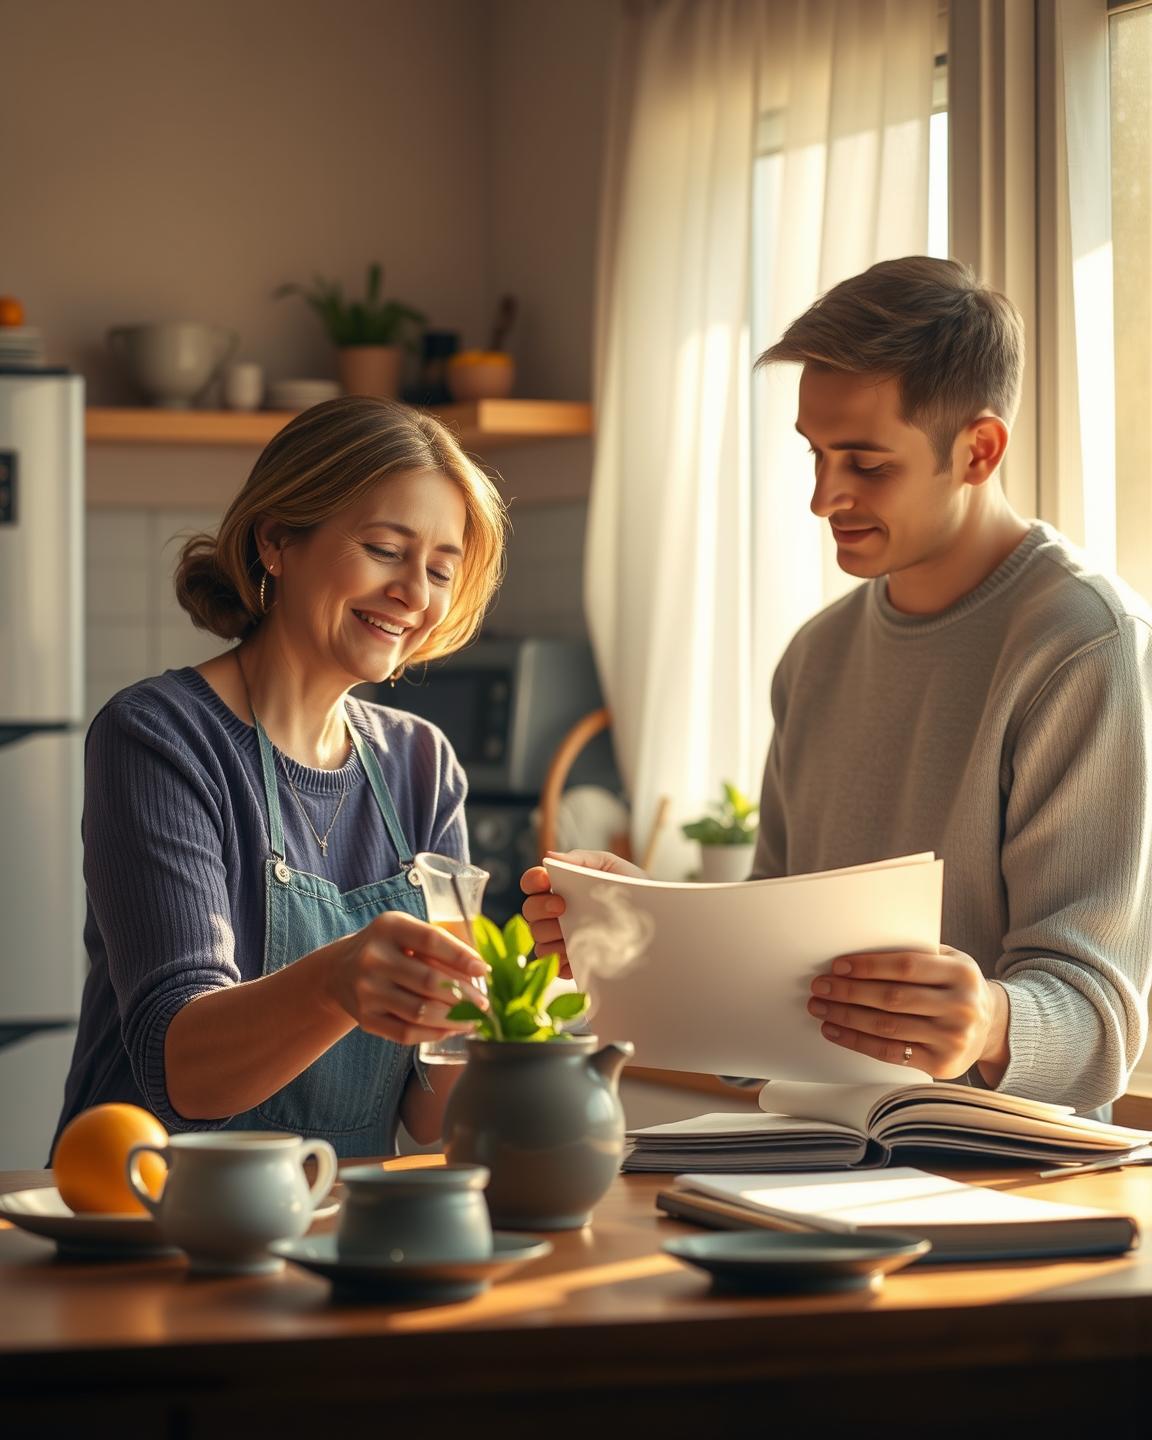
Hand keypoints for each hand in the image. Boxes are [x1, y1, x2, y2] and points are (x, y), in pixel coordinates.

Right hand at [323, 911, 489, 1046]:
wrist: (339, 971)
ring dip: (455, 1019)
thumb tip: (479, 970)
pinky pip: (406, 1032)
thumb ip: (438, 944)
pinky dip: (434, 1033)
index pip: (431, 940)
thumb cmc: (387, 948)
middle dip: (465, 996)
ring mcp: (367, 991)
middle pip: (430, 981)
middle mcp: (373, 958)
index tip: (483, 969)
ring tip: (473, 1019)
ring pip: (421, 1012)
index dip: (461, 956)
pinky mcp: (365, 1018)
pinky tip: (451, 1029)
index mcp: (388, 927)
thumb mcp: (405, 932)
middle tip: (484, 1003)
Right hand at [521, 849, 646, 977]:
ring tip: (576, 932)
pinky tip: (579, 955)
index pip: (532, 883)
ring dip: (550, 935)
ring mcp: (560, 938)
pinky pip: (552, 965)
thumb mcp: (612, 867)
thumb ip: (582, 860)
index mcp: (560, 886)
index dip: (532, 881)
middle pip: (529, 912)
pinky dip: (560, 961)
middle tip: (562, 906)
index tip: (546, 880)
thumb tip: (550, 856)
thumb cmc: (633, 889)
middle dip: (540, 908)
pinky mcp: (569, 963)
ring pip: (537, 939)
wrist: (658, 919)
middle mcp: (554, 913)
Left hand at [806, 945, 1009, 1080]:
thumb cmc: (956, 987)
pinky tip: (836, 1030)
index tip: (839, 966)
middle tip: (820, 986)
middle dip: (849, 992)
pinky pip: (890, 1053)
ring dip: (846, 1017)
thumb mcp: (949, 962)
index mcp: (962, 973)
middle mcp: (961, 1007)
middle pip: (892, 998)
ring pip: (886, 1027)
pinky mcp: (941, 1065)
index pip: (907, 966)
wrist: (992, 1027)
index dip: (869, 965)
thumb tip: (860, 948)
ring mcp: (953, 1038)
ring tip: (821, 1007)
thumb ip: (916, 953)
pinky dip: (857, 1041)